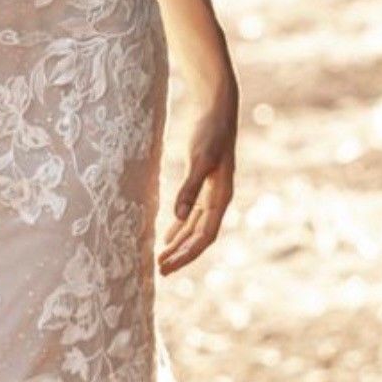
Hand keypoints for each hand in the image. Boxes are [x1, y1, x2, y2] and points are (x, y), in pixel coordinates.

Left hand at [158, 83, 237, 275]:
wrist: (218, 110)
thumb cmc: (210, 132)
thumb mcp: (199, 159)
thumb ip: (189, 188)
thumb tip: (178, 216)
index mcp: (221, 197)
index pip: (205, 236)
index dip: (187, 254)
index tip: (169, 267)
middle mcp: (218, 200)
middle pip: (199, 236)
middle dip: (181, 254)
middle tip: (160, 271)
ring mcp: (211, 193)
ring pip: (194, 227)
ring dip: (178, 243)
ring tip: (161, 260)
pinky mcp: (203, 185)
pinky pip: (191, 214)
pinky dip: (179, 226)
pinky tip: (167, 236)